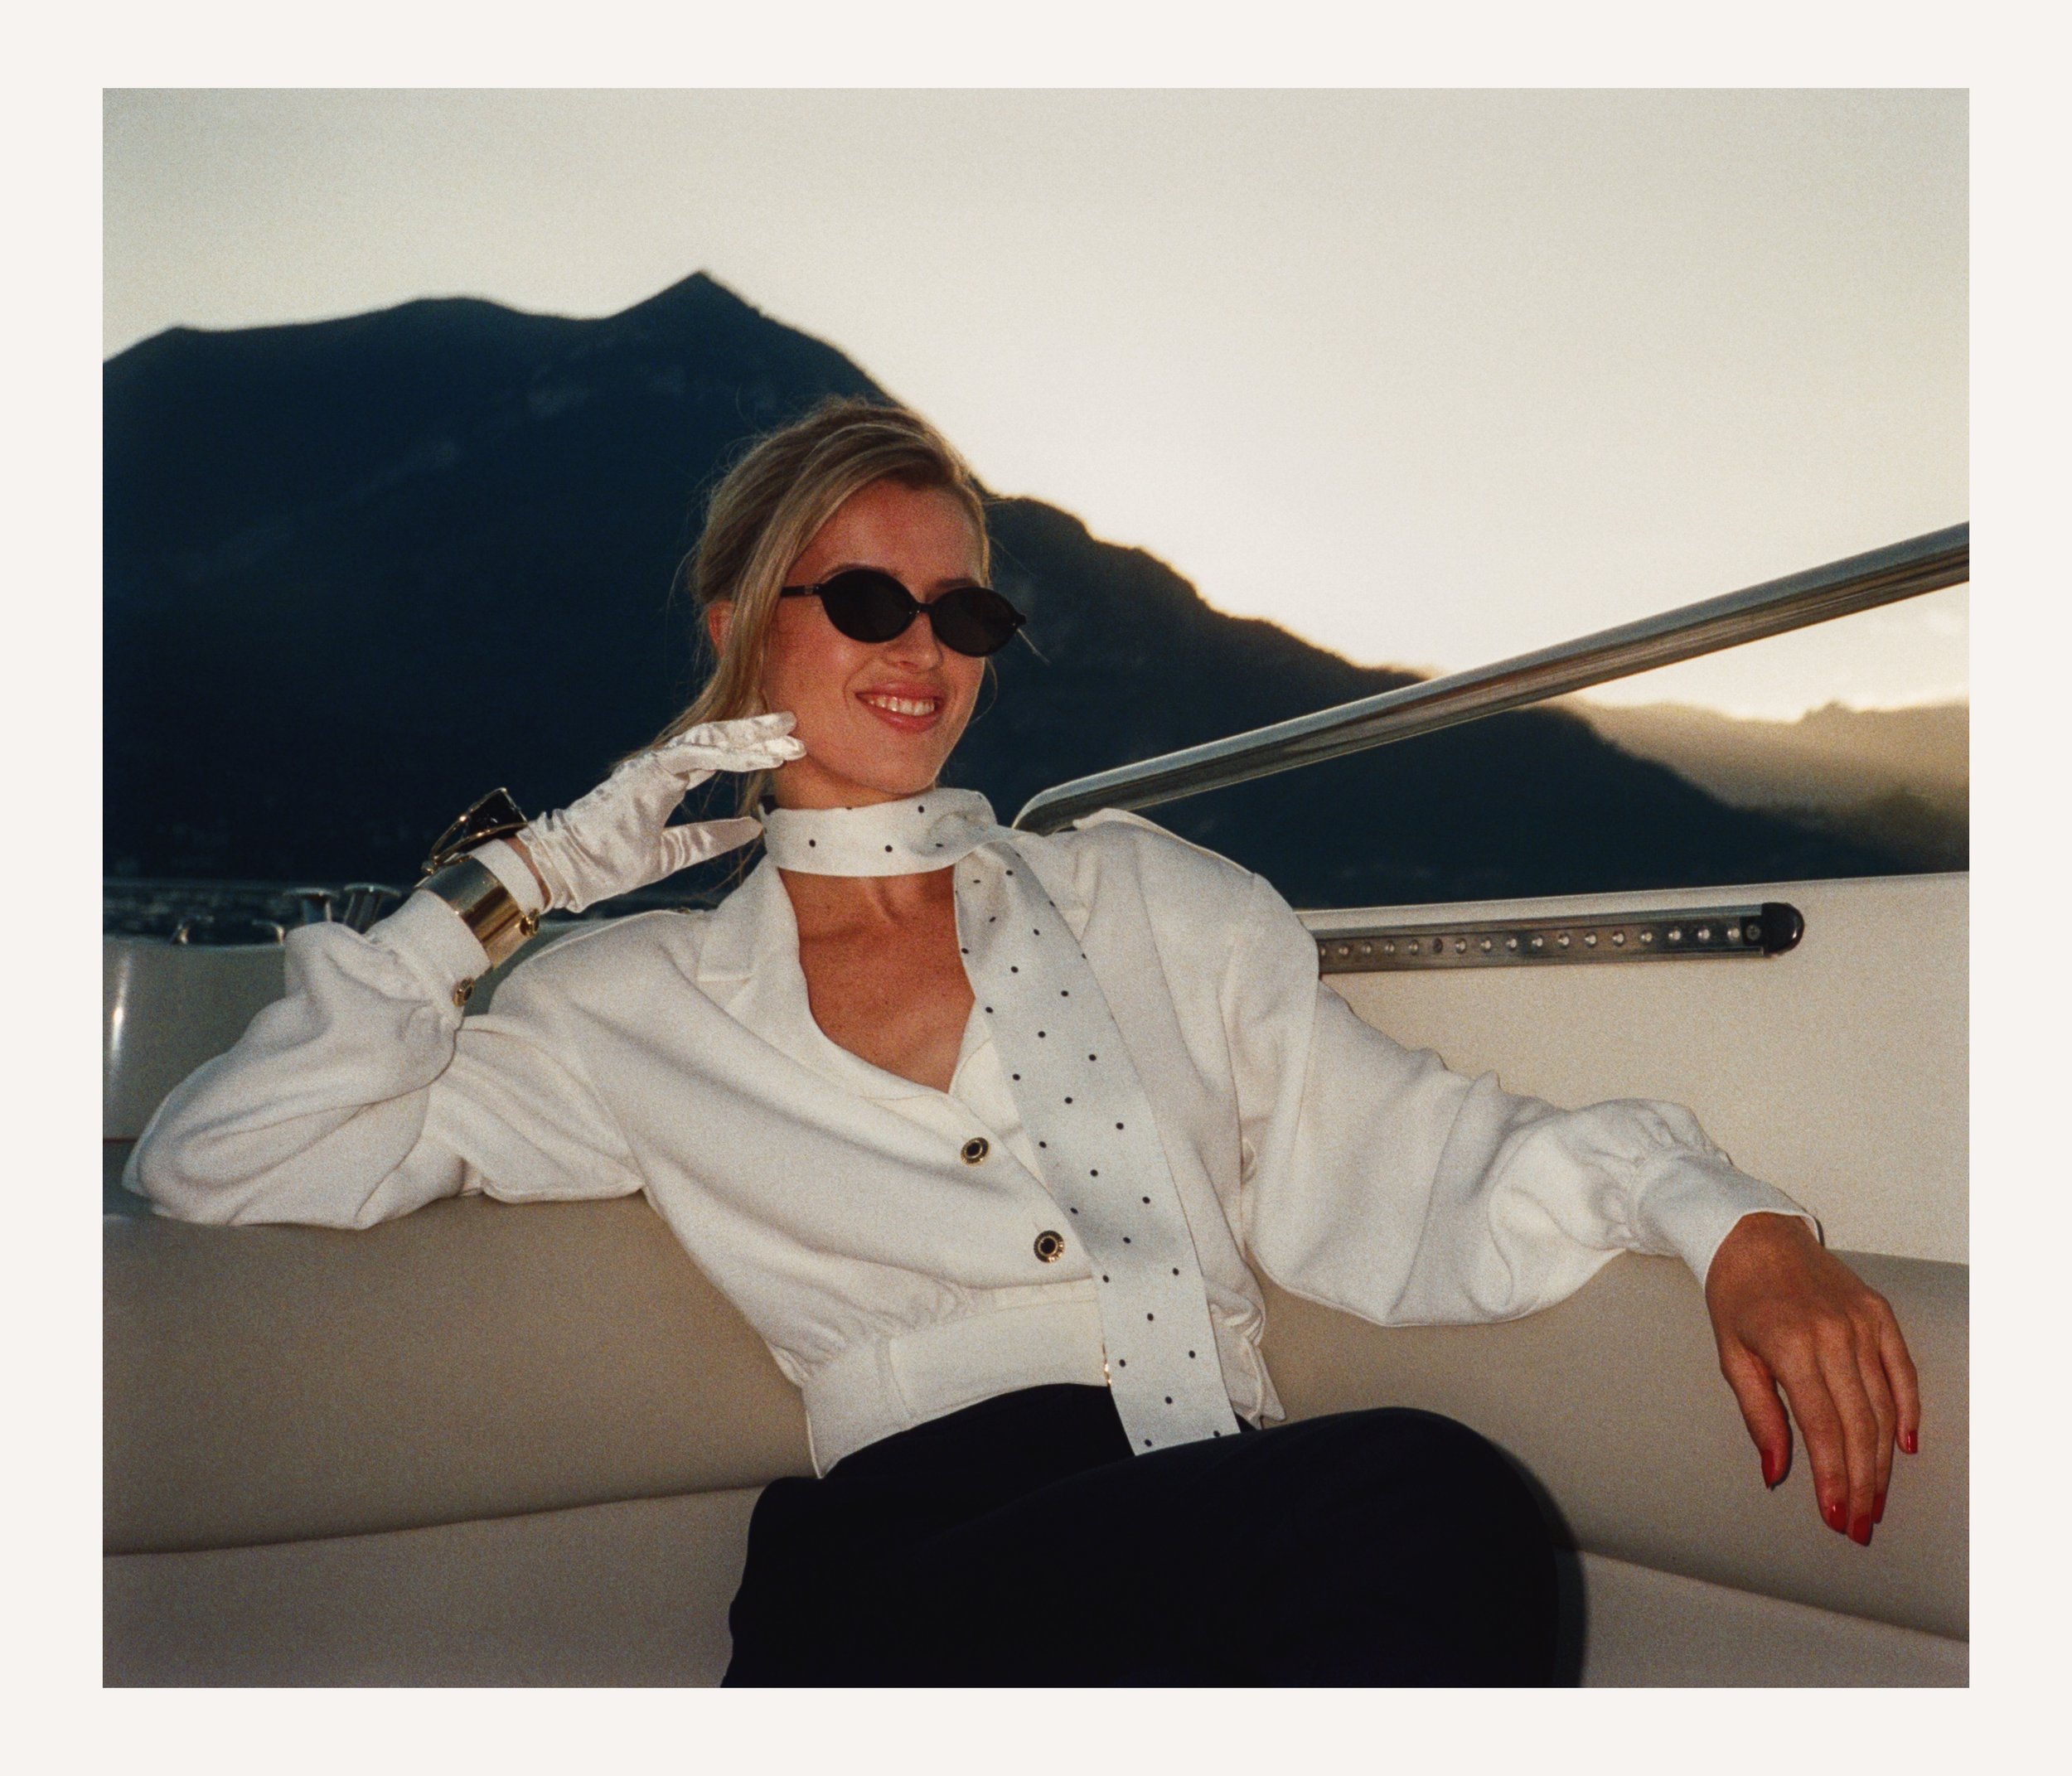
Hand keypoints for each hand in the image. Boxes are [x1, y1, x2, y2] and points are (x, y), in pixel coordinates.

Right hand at [512, 714, 805, 912]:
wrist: (565, 868)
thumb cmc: (608, 861)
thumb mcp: (674, 854)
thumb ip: (711, 838)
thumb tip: (754, 827)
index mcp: (666, 781)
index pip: (716, 758)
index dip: (750, 752)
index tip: (786, 752)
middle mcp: (661, 766)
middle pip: (718, 741)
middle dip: (758, 735)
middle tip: (796, 730)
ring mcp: (652, 765)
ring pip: (709, 739)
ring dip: (749, 736)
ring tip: (785, 732)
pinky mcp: (645, 772)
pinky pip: (693, 755)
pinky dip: (726, 753)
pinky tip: (756, 752)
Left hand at [1705, 1211, 1920, 1544]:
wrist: (1756, 1235)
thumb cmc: (1736, 1298)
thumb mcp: (1731, 1356)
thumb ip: (1759, 1416)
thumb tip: (1776, 1473)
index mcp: (1791, 1346)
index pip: (1822, 1428)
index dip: (1833, 1478)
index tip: (1835, 1518)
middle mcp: (1835, 1335)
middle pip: (1861, 1426)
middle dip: (1863, 1484)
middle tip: (1859, 1525)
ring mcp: (1863, 1323)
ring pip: (1885, 1407)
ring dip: (1884, 1461)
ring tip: (1876, 1501)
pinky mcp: (1881, 1315)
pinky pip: (1903, 1373)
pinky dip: (1908, 1412)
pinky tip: (1905, 1449)